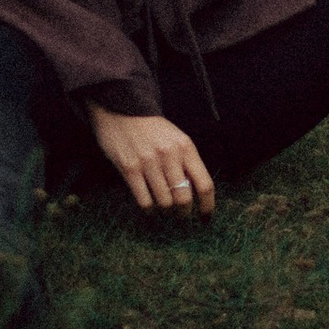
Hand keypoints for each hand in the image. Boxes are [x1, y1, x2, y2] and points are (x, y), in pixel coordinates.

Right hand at [91, 106, 215, 217]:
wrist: (121, 110)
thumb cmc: (152, 128)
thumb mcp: (176, 138)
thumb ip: (186, 162)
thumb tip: (195, 193)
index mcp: (186, 147)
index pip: (204, 184)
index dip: (207, 206)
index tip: (205, 219)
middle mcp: (169, 155)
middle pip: (184, 198)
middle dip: (184, 214)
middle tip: (181, 217)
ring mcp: (148, 163)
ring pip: (164, 203)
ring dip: (165, 212)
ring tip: (164, 211)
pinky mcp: (129, 169)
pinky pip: (144, 201)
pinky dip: (149, 211)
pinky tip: (150, 210)